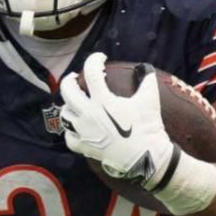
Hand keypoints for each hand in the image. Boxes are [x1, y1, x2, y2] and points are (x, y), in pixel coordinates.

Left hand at [58, 53, 174, 185]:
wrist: (145, 157)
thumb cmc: (147, 127)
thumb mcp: (151, 99)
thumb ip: (147, 79)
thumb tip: (145, 67)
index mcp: (103, 101)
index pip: (92, 72)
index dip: (94, 60)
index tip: (100, 58)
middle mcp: (88, 114)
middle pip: (67, 91)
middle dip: (69, 80)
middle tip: (75, 78)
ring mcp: (84, 132)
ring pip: (64, 114)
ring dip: (68, 106)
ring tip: (75, 103)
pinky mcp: (84, 147)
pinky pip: (69, 137)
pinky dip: (71, 131)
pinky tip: (77, 128)